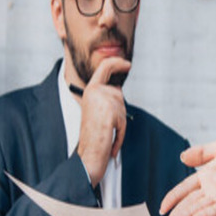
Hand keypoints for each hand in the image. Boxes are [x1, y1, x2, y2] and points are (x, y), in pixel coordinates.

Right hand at [76, 57, 130, 186]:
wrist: (88, 152)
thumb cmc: (94, 134)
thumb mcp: (98, 109)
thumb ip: (106, 96)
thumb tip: (117, 88)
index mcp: (90, 89)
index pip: (105, 67)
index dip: (117, 62)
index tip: (127, 64)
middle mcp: (95, 91)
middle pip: (118, 92)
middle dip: (117, 108)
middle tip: (107, 123)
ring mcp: (102, 100)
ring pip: (122, 106)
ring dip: (119, 120)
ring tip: (107, 129)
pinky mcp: (110, 111)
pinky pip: (123, 120)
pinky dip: (120, 130)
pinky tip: (110, 135)